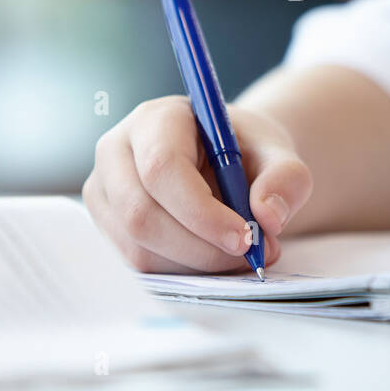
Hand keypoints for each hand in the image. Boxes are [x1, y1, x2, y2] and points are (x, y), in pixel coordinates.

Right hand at [83, 96, 312, 272]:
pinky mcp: (106, 225)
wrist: (225, 161)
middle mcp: (115, 151)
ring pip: (137, 247)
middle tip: (250, 254)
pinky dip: (181, 271)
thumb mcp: (276, 153)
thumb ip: (285, 177)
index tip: (246, 237)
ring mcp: (103, 190)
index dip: (201, 211)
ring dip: (194, 264)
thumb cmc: (244, 151)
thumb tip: (268, 216)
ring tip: (238, 253)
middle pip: (140, 213)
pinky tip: (211, 255)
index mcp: (154, 119)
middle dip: (199, 247)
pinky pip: (137, 264)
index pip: (161, 168)